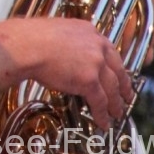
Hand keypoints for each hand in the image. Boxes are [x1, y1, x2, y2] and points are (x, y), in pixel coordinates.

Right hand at [9, 17, 134, 129]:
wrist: (26, 45)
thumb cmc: (32, 38)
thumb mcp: (58, 32)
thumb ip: (71, 42)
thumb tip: (69, 55)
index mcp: (89, 31)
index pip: (110, 52)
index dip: (115, 67)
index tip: (118, 74)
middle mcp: (97, 46)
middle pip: (117, 71)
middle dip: (123, 87)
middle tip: (126, 96)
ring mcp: (95, 63)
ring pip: (112, 88)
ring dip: (115, 104)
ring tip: (116, 113)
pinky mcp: (89, 80)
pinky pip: (100, 102)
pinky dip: (102, 114)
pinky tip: (102, 122)